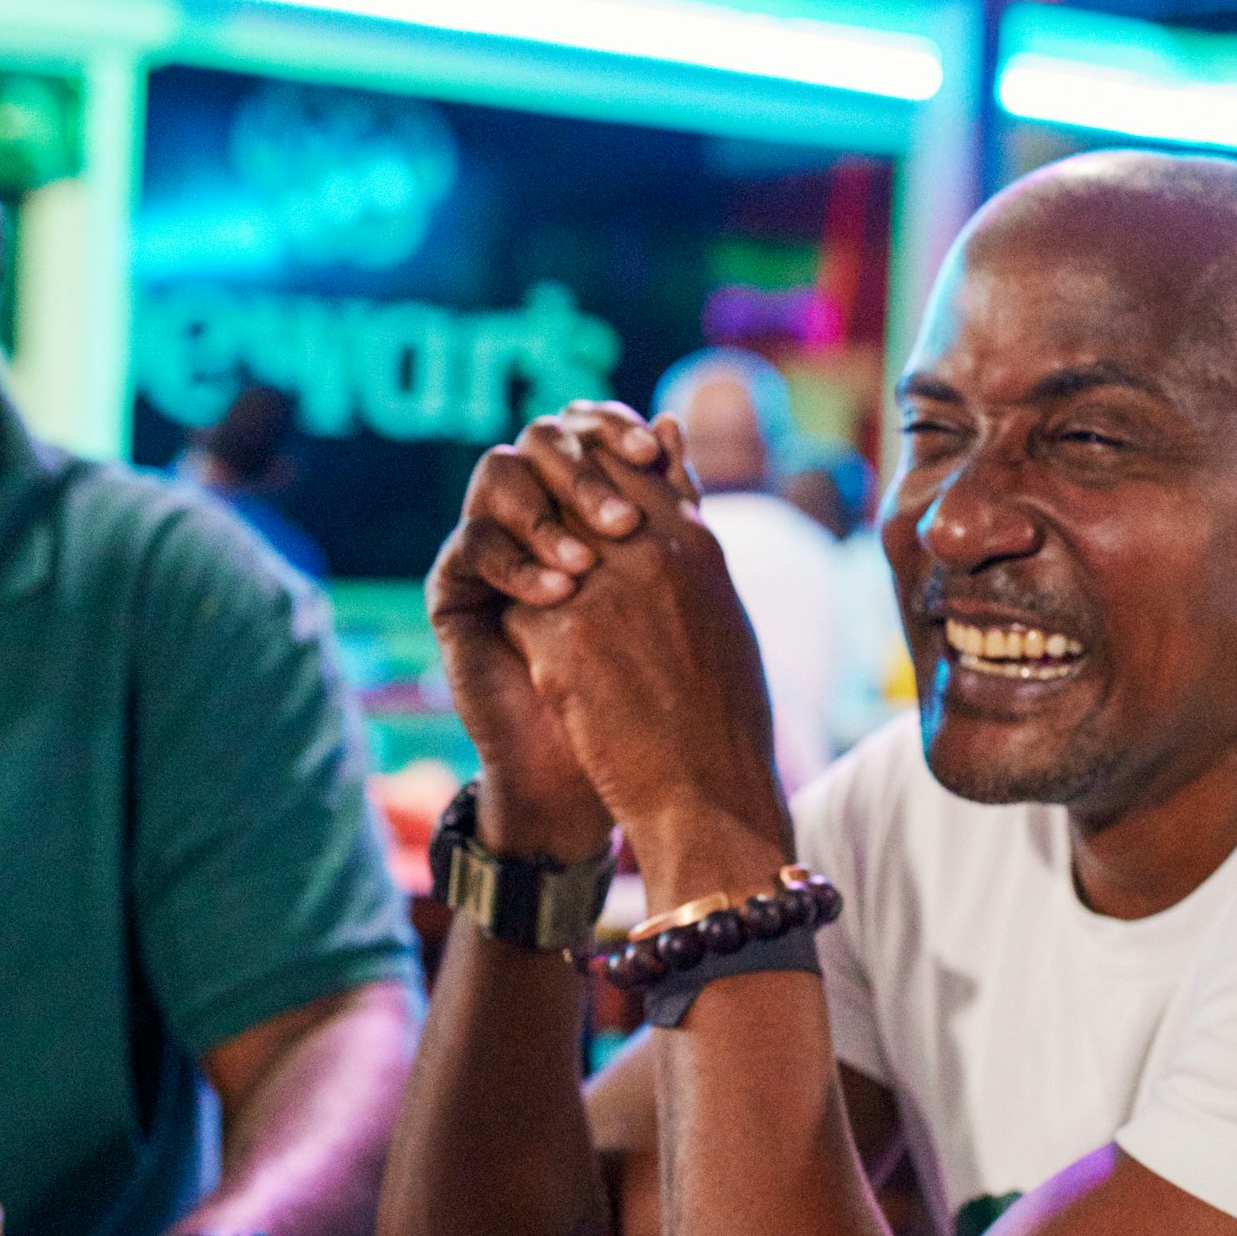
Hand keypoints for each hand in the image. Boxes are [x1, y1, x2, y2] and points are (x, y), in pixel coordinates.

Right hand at [426, 401, 669, 860]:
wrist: (599, 763)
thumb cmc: (647, 679)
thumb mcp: (671, 585)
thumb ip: (671, 505)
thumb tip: (676, 423)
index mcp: (584, 497)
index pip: (586, 428)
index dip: (613, 427)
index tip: (650, 453)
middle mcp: (535, 511)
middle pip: (539, 439)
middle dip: (580, 471)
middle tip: (622, 524)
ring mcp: (492, 545)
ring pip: (496, 474)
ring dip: (544, 513)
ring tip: (586, 569)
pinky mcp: (455, 589)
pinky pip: (471, 544)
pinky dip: (516, 563)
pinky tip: (558, 596)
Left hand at [494, 433, 787, 891]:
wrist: (708, 798)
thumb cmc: (722, 714)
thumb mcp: (721, 606)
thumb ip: (687, 521)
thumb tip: (665, 437)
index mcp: (694, 544)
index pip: (624, 466)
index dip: (590, 482)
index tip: (577, 513)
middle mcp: (649, 556)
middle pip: (570, 492)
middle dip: (548, 518)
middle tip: (543, 558)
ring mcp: (602, 595)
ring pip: (534, 548)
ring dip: (530, 576)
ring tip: (541, 615)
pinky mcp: (560, 644)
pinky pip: (514, 609)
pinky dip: (518, 632)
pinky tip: (535, 667)